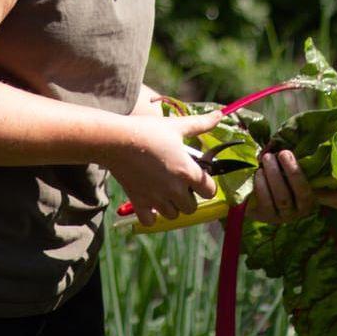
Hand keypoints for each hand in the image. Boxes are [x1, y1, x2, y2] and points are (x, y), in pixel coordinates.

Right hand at [109, 111, 222, 227]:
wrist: (116, 139)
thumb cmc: (148, 131)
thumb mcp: (176, 126)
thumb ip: (200, 124)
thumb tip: (219, 114)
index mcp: (187, 172)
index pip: (209, 191)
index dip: (206, 185)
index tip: (198, 177)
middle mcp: (174, 189)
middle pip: (191, 207)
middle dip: (188, 197)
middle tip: (179, 183)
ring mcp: (156, 198)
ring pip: (173, 215)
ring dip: (171, 206)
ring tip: (164, 191)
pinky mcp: (138, 202)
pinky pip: (150, 221)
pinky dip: (151, 216)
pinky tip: (150, 202)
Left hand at [244, 150, 336, 223]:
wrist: (251, 196)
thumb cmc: (278, 179)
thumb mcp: (294, 174)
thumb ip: (309, 168)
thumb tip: (332, 168)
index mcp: (312, 198)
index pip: (329, 198)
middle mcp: (301, 210)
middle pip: (301, 192)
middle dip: (292, 170)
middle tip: (282, 153)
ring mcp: (284, 215)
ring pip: (282, 196)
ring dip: (274, 174)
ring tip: (267, 158)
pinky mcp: (266, 216)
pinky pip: (266, 201)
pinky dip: (262, 184)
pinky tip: (258, 173)